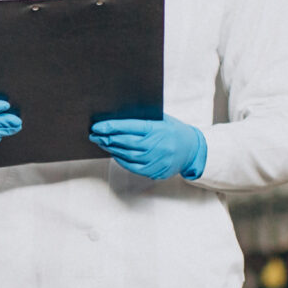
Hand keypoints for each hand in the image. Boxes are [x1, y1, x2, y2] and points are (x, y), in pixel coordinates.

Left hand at [89, 117, 206, 181]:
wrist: (192, 150)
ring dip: (111, 149)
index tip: (97, 126)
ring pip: (127, 155)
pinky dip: (121, 160)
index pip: (130, 127)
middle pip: (125, 142)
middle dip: (107, 138)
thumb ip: (144, 118)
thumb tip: (118, 117)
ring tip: (101, 142)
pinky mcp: (155, 170)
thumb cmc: (174, 131)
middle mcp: (157, 145)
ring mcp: (156, 159)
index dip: (112, 127)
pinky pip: (132, 166)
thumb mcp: (163, 120)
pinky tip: (114, 153)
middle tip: (94, 134)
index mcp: (158, 129)